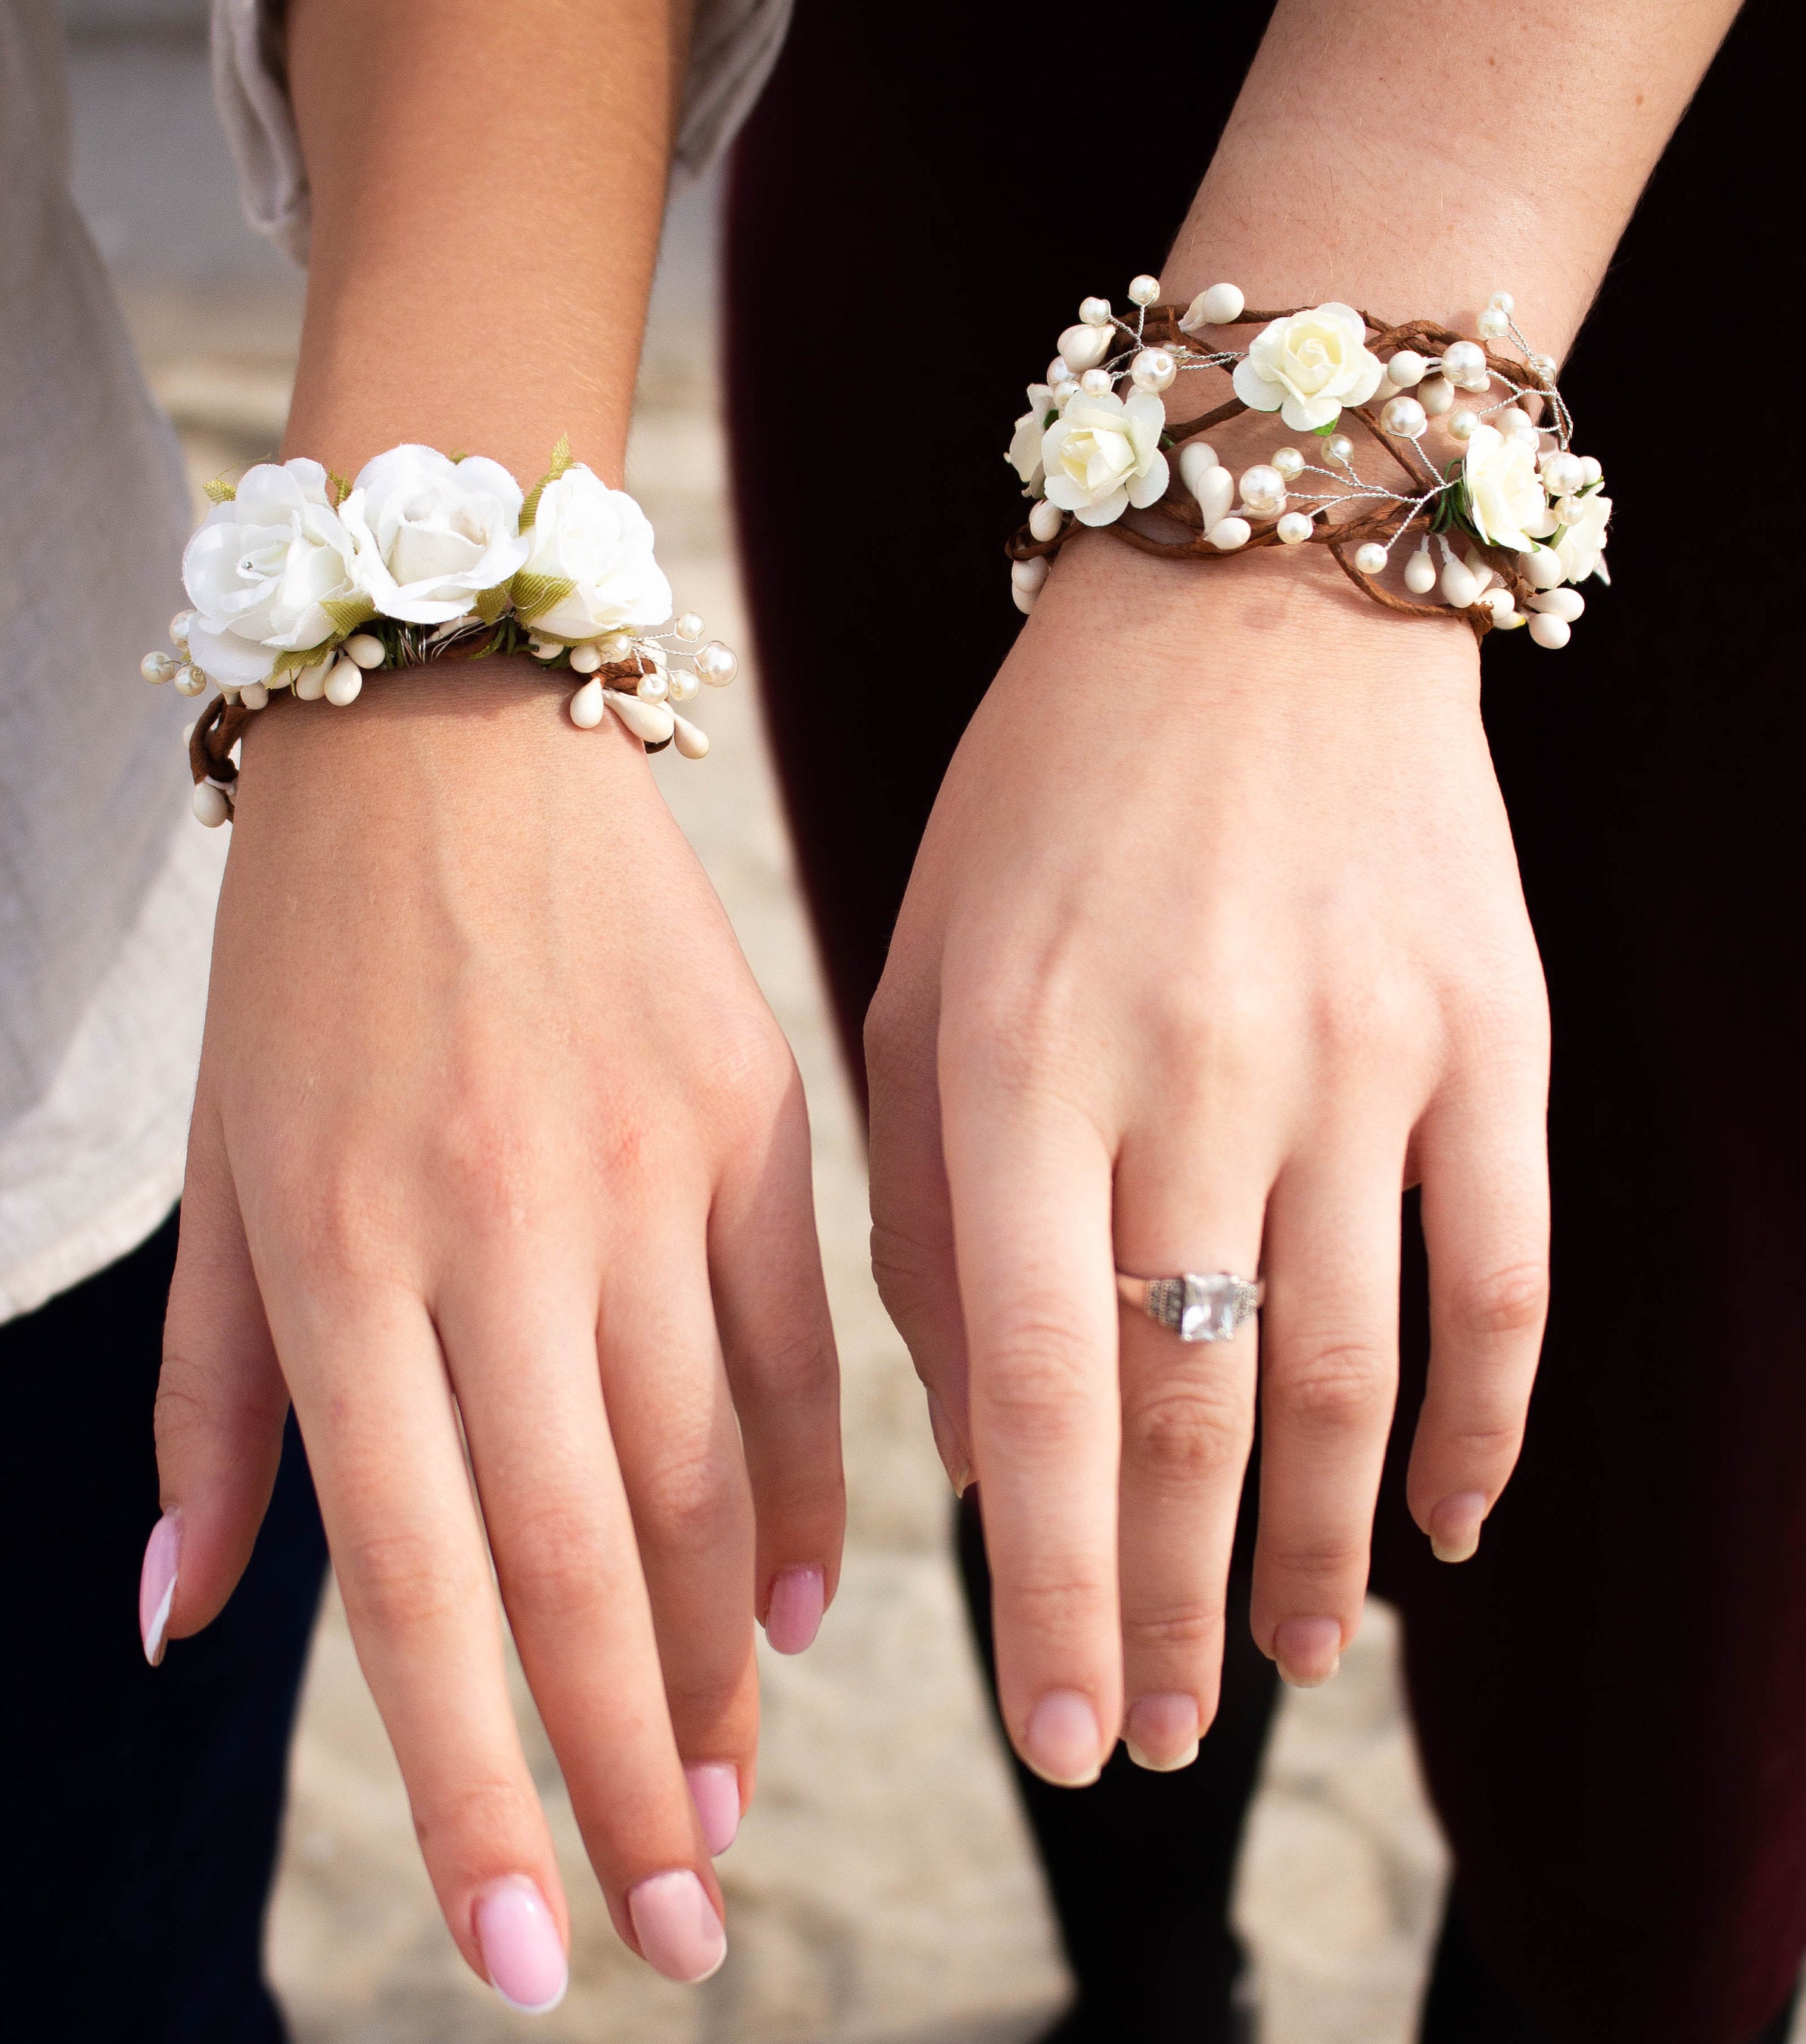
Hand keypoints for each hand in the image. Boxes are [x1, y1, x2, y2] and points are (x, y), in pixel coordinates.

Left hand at [149, 664, 842, 1991]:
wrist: (452, 721)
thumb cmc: (305, 960)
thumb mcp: (220, 1168)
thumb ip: (207, 1405)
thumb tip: (189, 1622)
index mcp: (342, 1254)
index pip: (423, 1582)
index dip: (477, 1786)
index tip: (529, 1946)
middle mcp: (501, 1225)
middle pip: (586, 1556)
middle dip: (627, 1770)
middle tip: (671, 1931)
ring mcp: (646, 1164)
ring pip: (704, 1470)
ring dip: (718, 1658)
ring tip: (723, 1797)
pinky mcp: (753, 1110)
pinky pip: (797, 1343)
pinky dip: (804, 1490)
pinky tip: (801, 1607)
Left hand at [866, 532, 1546, 1781]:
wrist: (1251, 599)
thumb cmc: (1042, 805)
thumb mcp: (920, 981)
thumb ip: (929, 1220)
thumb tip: (981, 1456)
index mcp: (1015, 1057)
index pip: (1038, 1389)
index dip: (1050, 1587)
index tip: (1056, 1738)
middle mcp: (1194, 1067)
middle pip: (1197, 1409)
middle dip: (1170, 1605)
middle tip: (1152, 1738)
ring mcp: (1362, 1050)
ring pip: (1352, 1373)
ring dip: (1318, 1547)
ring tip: (1284, 1668)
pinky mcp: (1489, 1030)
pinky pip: (1507, 1276)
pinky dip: (1483, 1422)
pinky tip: (1446, 1527)